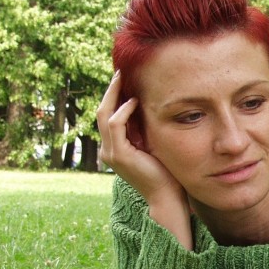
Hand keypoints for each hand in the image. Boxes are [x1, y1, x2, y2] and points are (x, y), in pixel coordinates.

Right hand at [97, 72, 184, 208]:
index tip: (124, 80)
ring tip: (123, 79)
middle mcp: (108, 151)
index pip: (108, 117)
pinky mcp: (119, 154)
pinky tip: (135, 101)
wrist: (166, 196)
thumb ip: (145, 130)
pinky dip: (124, 111)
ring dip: (114, 95)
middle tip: (120, 72)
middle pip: (102, 113)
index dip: (114, 97)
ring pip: (105, 115)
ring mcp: (111, 153)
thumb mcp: (153, 145)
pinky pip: (116, 124)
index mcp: (115, 149)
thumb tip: (148, 106)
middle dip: (111, 91)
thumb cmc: (165, 173)